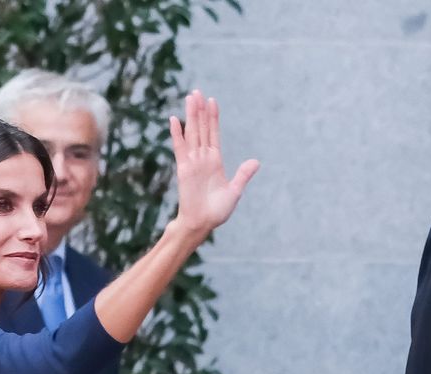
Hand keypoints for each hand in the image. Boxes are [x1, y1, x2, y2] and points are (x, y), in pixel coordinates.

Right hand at [170, 90, 258, 241]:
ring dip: (191, 116)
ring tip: (190, 98)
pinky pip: (180, 148)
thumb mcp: (234, 192)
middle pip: (201, 128)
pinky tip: (174, 120)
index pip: (214, 134)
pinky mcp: (184, 169)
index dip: (213, 118)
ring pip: (192, 133)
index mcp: (215, 161)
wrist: (201, 224)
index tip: (212, 101)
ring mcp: (193, 162)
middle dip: (200, 110)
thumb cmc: (216, 212)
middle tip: (197, 92)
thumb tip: (256, 161)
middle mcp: (203, 158)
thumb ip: (243, 175)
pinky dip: (177, 134)